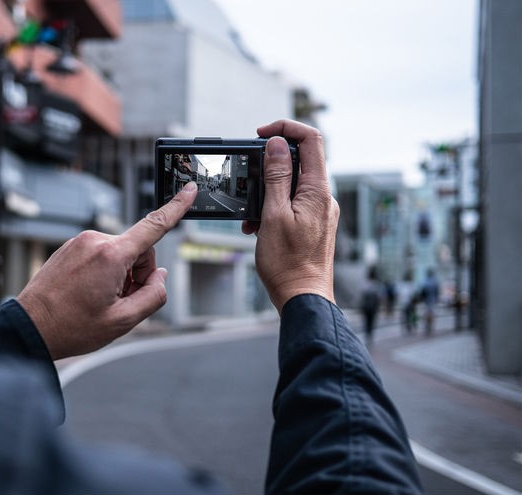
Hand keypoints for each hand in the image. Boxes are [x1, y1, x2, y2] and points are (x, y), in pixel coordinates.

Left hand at [16, 183, 197, 359]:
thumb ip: (153, 296)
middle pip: (138, 250)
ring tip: (101, 300)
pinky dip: (104, 272)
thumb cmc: (71, 327)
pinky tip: (89, 294)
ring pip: (120, 254)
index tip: (190, 189)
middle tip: (122, 301)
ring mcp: (79, 242)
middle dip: (138, 274)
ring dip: (120, 274)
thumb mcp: (123, 321)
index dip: (177, 208)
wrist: (30, 328)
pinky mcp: (70, 248)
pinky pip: (100, 255)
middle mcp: (95, 241)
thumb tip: (159, 277)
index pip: (154, 225)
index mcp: (111, 255)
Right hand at [242, 119, 338, 310]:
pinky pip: (292, 203)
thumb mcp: (273, 214)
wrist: (302, 297)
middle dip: (270, 165)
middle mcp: (323, 197)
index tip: (261, 134)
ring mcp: (319, 211)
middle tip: (249, 177)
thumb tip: (277, 144)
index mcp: (317, 190)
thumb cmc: (288, 263)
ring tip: (252, 215)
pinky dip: (272, 207)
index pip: (310, 140)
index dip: (285, 129)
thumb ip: (276, 176)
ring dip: (267, 191)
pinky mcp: (312, 224)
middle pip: (300, 160)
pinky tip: (258, 226)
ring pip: (292, 184)